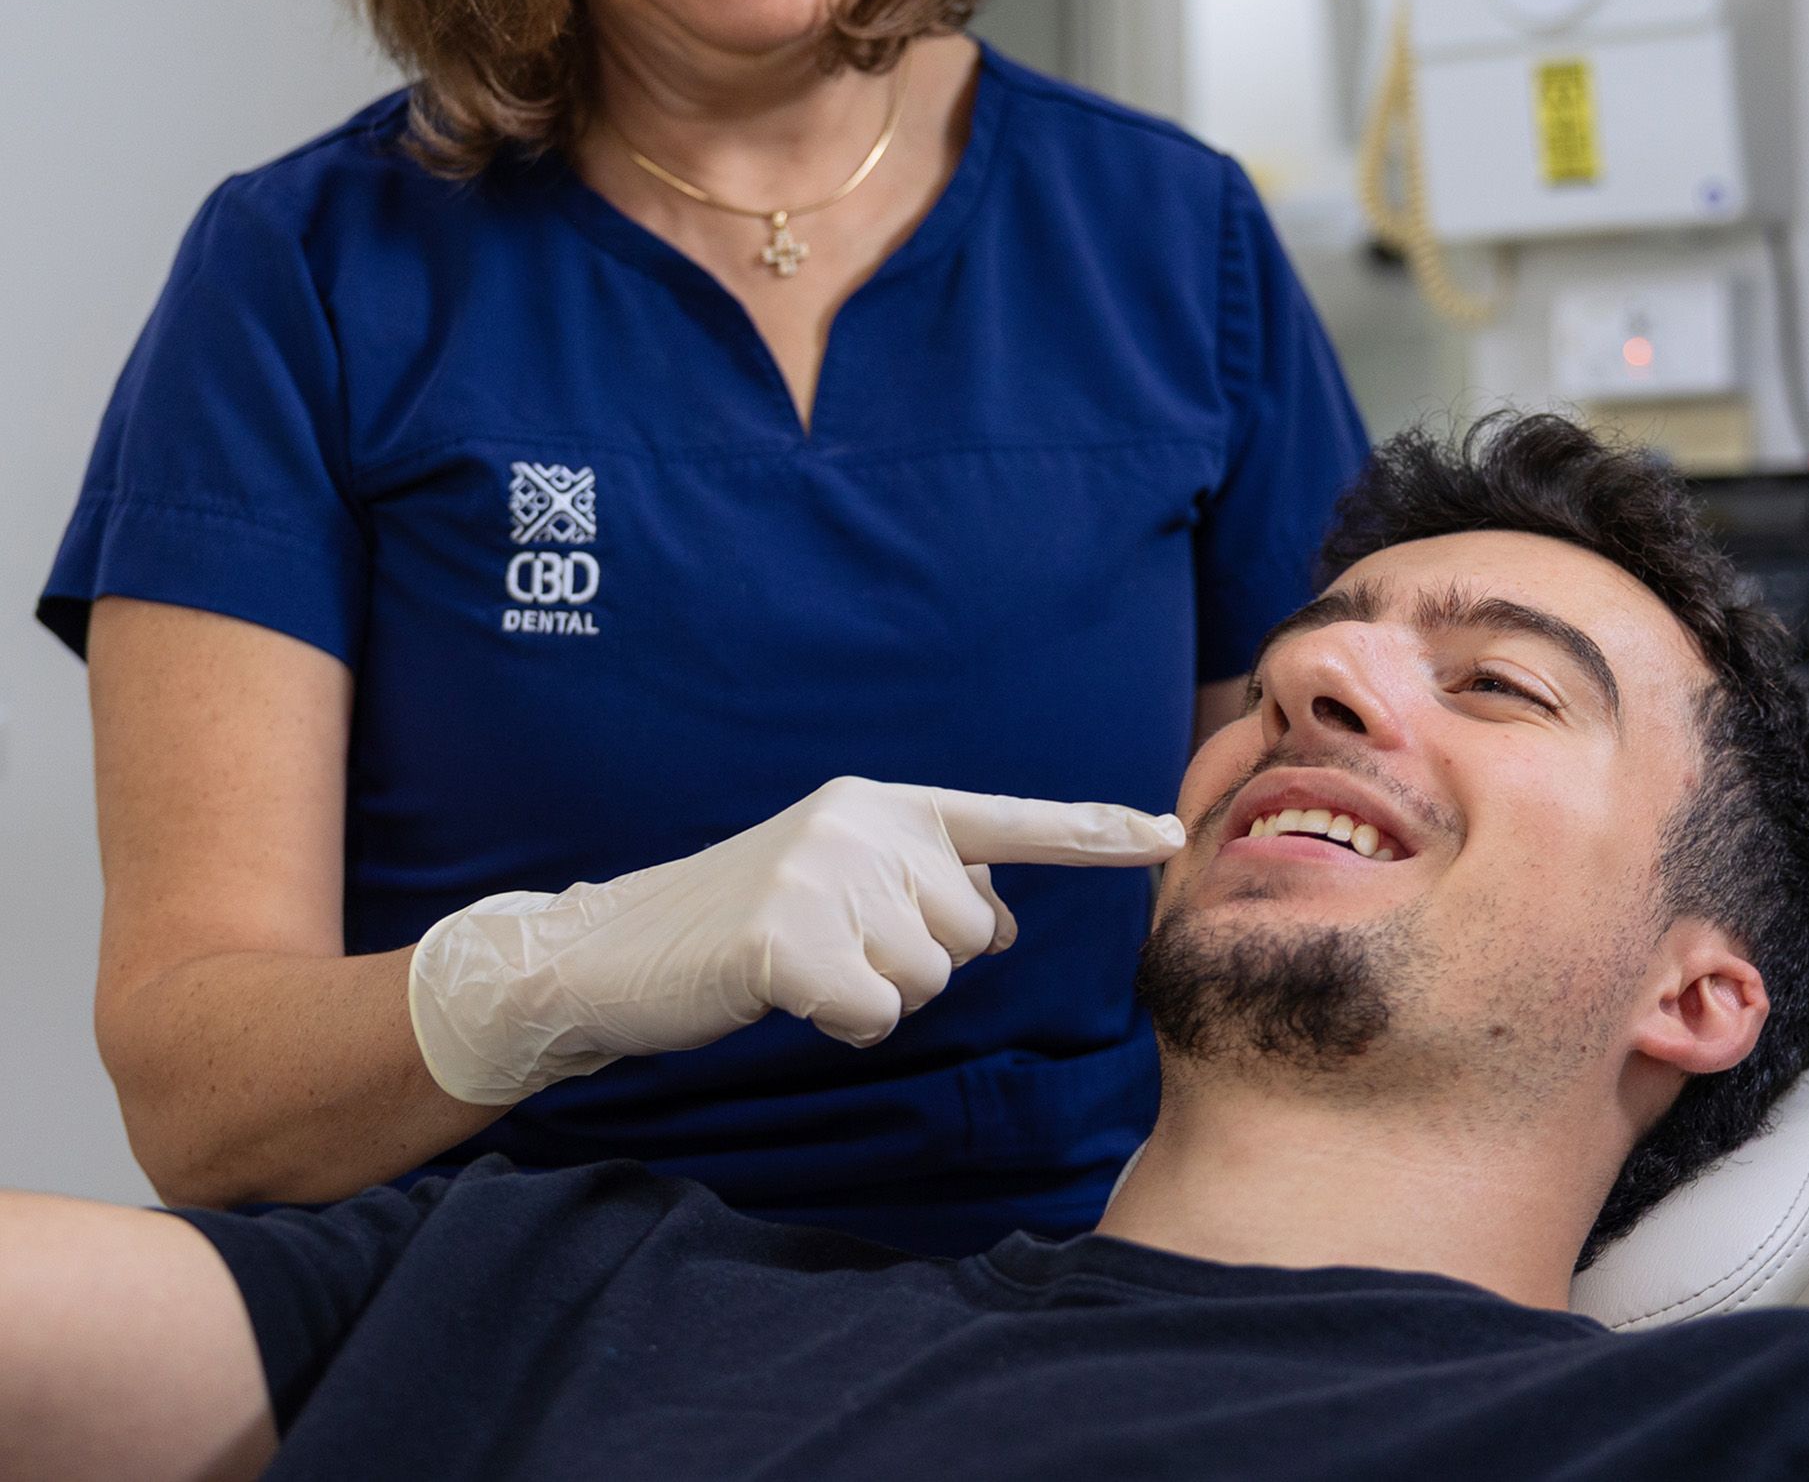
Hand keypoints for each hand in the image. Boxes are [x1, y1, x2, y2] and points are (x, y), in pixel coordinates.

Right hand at [408, 777, 1183, 1104]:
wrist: (616, 949)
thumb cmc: (745, 922)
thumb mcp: (844, 882)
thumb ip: (928, 888)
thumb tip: (1006, 921)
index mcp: (885, 805)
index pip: (1009, 820)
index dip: (1095, 834)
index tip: (1168, 835)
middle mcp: (865, 824)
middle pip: (973, 935)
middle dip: (919, 963)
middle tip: (835, 948)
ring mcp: (826, 874)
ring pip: (929, 982)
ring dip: (876, 996)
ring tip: (805, 966)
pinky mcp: (790, 937)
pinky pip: (878, 1017)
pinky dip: (841, 1025)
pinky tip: (787, 997)